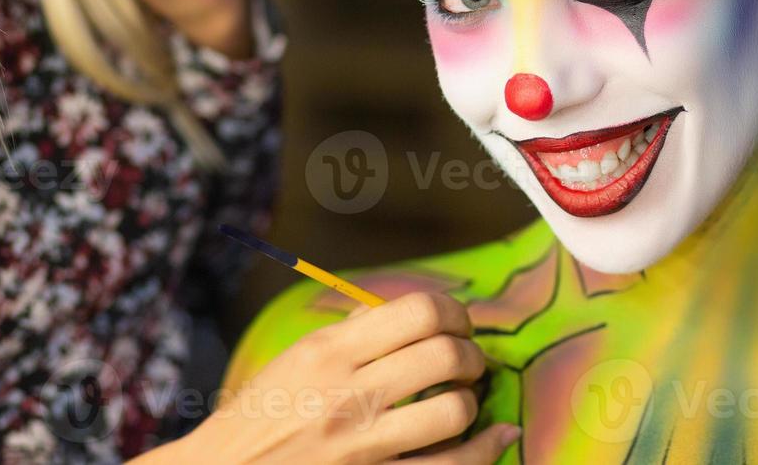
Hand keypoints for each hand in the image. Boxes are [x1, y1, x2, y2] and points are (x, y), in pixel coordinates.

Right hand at [147, 292, 520, 464]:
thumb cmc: (259, 417)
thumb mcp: (295, 360)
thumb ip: (350, 334)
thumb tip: (408, 313)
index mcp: (328, 351)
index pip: (418, 311)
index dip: (454, 312)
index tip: (457, 323)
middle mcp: (347, 394)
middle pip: (444, 354)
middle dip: (471, 353)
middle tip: (469, 360)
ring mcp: (363, 445)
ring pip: (455, 410)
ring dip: (472, 400)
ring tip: (464, 398)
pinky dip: (487, 447)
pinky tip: (497, 435)